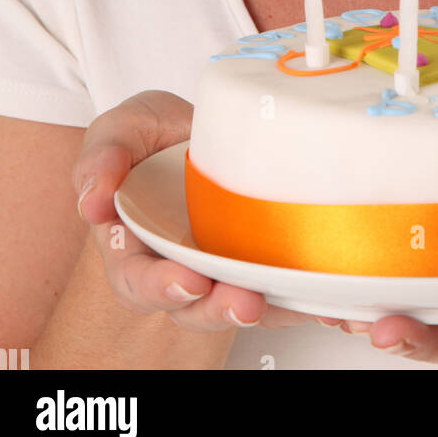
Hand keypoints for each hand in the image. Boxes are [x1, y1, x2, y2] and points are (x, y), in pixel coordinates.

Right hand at [72, 90, 307, 333]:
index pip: (140, 281)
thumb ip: (103, 157)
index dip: (161, 287)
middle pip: (196, 306)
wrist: (203, 129)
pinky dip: (320, 303)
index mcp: (137, 249)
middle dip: (220, 307)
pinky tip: (346, 306)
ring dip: (270, 307)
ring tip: (293, 296)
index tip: (186, 281)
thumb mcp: (122, 130)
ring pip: (246, 303)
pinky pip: (294, 292)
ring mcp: (229, 269)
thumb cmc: (152, 138)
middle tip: (245, 301)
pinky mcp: (271, 265)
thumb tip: (91, 199)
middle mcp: (182, 269)